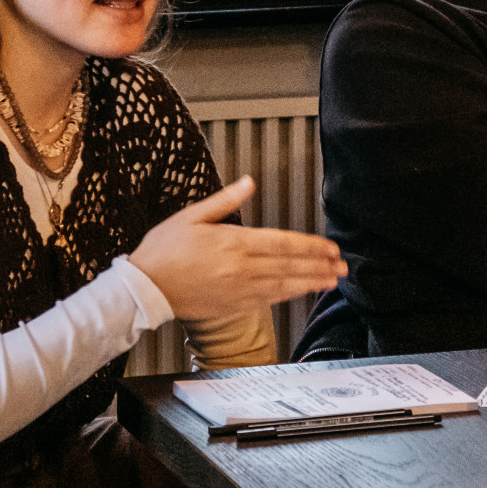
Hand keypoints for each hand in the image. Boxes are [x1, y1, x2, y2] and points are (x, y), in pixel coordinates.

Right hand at [131, 176, 347, 320]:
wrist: (144, 289)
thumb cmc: (163, 251)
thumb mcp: (192, 216)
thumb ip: (225, 200)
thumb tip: (248, 182)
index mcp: (233, 242)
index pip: (282, 243)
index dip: (310, 246)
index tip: (330, 247)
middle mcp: (241, 267)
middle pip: (290, 265)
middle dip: (319, 265)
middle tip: (342, 265)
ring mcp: (239, 289)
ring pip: (284, 285)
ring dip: (311, 282)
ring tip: (331, 280)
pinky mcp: (233, 305)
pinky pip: (268, 300)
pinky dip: (289, 296)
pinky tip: (301, 292)